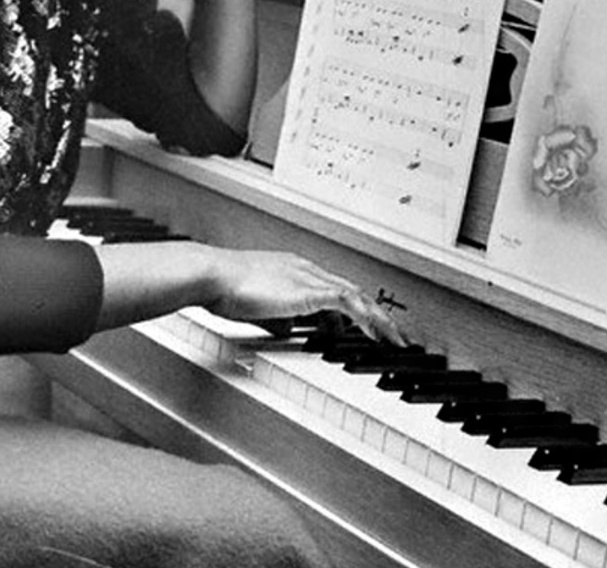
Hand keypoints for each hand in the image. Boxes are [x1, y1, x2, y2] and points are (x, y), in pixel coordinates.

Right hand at [205, 249, 407, 345]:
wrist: (212, 275)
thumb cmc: (222, 288)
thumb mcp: (256, 307)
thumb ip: (275, 316)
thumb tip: (286, 330)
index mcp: (293, 270)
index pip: (333, 288)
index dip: (354, 306)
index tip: (366, 324)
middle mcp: (305, 269)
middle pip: (352, 289)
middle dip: (375, 311)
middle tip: (392, 332)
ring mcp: (308, 276)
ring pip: (357, 294)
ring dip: (378, 317)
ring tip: (393, 338)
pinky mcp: (308, 290)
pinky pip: (347, 302)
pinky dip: (365, 317)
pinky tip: (375, 333)